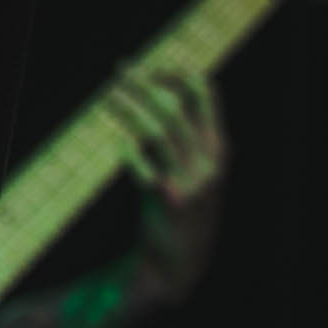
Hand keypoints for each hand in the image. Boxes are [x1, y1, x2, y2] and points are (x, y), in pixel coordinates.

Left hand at [106, 68, 229, 214]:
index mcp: (219, 149)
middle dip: (144, 83)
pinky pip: (145, 170)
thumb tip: (163, 92)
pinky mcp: (168, 203)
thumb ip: (189, 136)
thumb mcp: (199, 169)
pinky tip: (118, 144)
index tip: (151, 67)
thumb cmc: (185, 206)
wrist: (182, 261)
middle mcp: (208, 163)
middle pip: (173, 108)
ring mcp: (189, 183)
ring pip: (156, 132)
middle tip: (120, 69)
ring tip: (109, 95)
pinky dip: (130, 154)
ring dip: (129, 109)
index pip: (204, 93)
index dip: (176, 73)